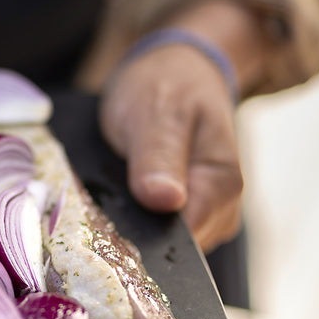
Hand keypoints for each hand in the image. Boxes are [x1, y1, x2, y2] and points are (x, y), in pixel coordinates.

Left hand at [99, 44, 242, 250]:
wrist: (176, 70)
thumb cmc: (167, 84)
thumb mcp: (156, 110)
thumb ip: (159, 154)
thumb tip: (164, 201)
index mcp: (222, 182)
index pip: (182, 241)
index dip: (142, 242)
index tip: (104, 230)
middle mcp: (223, 207)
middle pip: (173, 248)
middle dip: (134, 235)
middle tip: (95, 208)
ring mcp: (207, 214)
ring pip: (163, 244)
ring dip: (132, 228)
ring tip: (106, 197)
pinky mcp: (188, 214)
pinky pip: (159, 232)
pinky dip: (135, 221)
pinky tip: (116, 202)